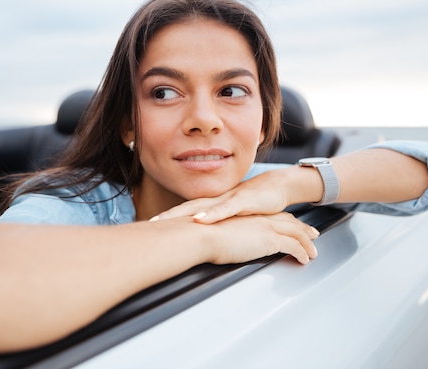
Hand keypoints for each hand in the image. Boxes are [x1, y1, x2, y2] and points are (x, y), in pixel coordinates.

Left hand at [152, 169, 289, 223]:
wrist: (278, 187)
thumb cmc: (255, 203)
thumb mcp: (234, 217)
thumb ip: (219, 225)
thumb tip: (203, 239)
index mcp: (212, 204)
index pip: (185, 211)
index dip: (168, 218)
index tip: (149, 227)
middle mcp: (216, 200)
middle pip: (187, 208)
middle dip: (167, 216)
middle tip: (149, 224)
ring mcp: (229, 199)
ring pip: (202, 207)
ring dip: (183, 214)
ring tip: (166, 221)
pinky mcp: (243, 201)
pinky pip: (225, 209)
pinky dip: (212, 214)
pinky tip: (200, 220)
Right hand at [204, 212, 318, 264]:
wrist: (201, 233)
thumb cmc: (200, 235)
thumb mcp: (214, 233)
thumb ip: (223, 237)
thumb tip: (220, 245)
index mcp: (248, 216)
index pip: (273, 217)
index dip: (285, 221)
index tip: (292, 224)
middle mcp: (260, 220)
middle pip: (288, 222)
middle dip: (302, 229)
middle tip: (313, 234)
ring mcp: (266, 228)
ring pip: (295, 234)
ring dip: (306, 243)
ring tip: (313, 252)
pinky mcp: (270, 240)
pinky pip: (293, 246)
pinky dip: (301, 252)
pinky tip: (305, 259)